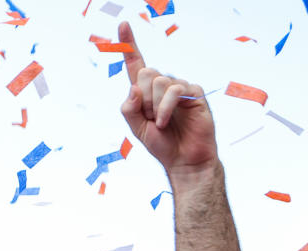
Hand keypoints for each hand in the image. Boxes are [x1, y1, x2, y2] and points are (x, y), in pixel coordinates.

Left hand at [119, 21, 217, 179]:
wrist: (182, 160)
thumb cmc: (161, 144)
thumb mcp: (136, 128)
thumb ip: (128, 108)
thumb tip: (133, 87)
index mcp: (146, 92)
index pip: (136, 64)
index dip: (129, 45)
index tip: (123, 24)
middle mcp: (162, 85)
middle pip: (145, 72)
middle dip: (143, 99)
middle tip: (151, 118)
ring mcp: (179, 86)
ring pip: (158, 81)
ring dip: (154, 107)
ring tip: (162, 122)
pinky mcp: (193, 92)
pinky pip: (173, 90)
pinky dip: (165, 109)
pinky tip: (168, 121)